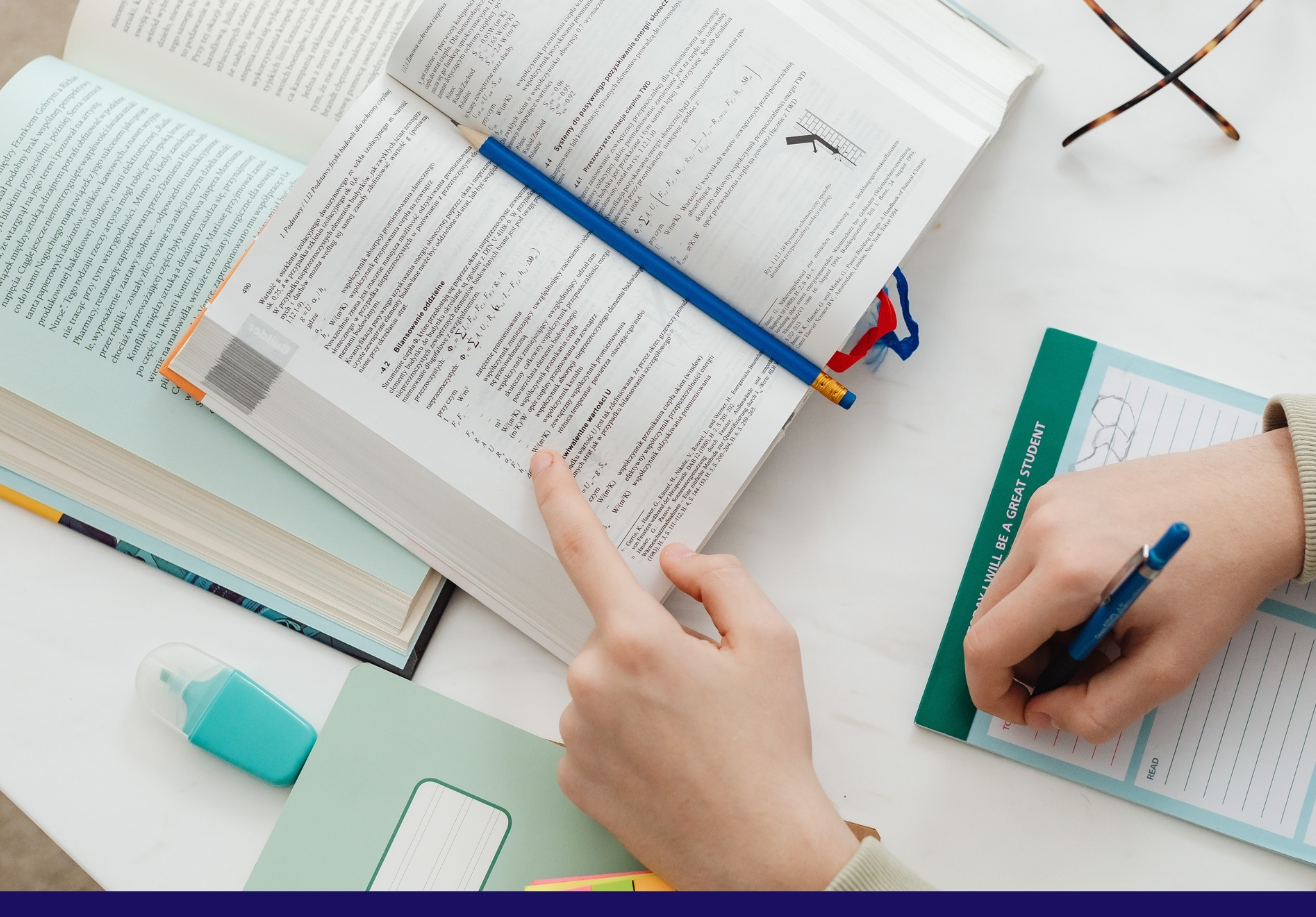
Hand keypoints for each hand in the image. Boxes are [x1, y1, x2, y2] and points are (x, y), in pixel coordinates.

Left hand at [530, 449, 860, 889]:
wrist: (758, 851)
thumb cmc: (769, 751)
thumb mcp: (772, 642)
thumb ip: (721, 578)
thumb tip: (677, 559)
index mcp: (637, 640)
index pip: (584, 549)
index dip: (560, 497)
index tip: (544, 464)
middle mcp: (591, 682)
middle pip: (614, 632)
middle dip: (654, 644)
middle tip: (708, 688)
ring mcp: (575, 732)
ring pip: (602, 682)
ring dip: (639, 692)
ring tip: (694, 734)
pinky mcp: (571, 774)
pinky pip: (592, 729)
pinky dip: (624, 734)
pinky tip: (667, 759)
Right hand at [963, 429, 1304, 743]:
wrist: (1258, 499)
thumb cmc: (1224, 577)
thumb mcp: (1169, 666)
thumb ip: (1098, 709)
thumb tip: (1048, 713)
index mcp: (1067, 572)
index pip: (987, 647)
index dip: (996, 694)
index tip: (1030, 712)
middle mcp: (1043, 528)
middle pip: (989, 618)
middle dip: (1023, 663)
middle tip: (1080, 677)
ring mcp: (1047, 503)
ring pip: (1007, 590)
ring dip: (1038, 627)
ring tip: (1103, 634)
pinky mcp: (1059, 491)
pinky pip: (1029, 557)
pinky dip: (1050, 591)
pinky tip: (1103, 596)